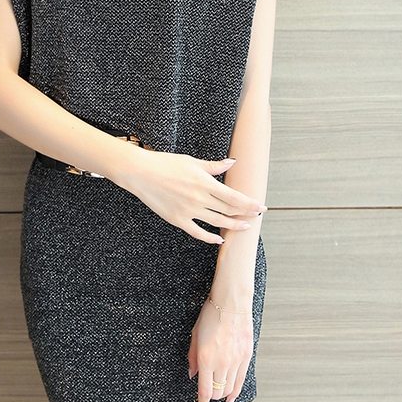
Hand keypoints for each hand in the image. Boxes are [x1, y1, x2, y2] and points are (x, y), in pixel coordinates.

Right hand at [119, 150, 265, 243]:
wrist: (141, 173)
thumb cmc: (165, 163)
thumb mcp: (191, 162)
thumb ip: (213, 166)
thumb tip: (231, 163)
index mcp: (204, 182)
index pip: (234, 196)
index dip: (249, 203)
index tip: (261, 207)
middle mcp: (199, 198)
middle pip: (228, 209)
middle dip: (246, 213)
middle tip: (257, 215)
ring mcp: (189, 211)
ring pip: (217, 222)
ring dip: (233, 225)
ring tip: (244, 227)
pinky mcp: (178, 219)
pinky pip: (198, 232)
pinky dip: (210, 238)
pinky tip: (218, 239)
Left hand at [188, 297, 253, 401]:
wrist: (231, 302)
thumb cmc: (212, 314)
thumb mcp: (195, 334)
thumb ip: (192, 356)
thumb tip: (192, 373)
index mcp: (206, 357)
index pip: (204, 390)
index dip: (201, 401)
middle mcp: (221, 362)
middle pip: (217, 392)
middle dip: (211, 396)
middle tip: (208, 393)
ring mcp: (236, 361)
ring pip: (229, 388)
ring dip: (222, 393)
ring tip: (219, 393)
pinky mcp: (246, 357)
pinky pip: (241, 380)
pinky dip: (236, 390)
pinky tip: (232, 395)